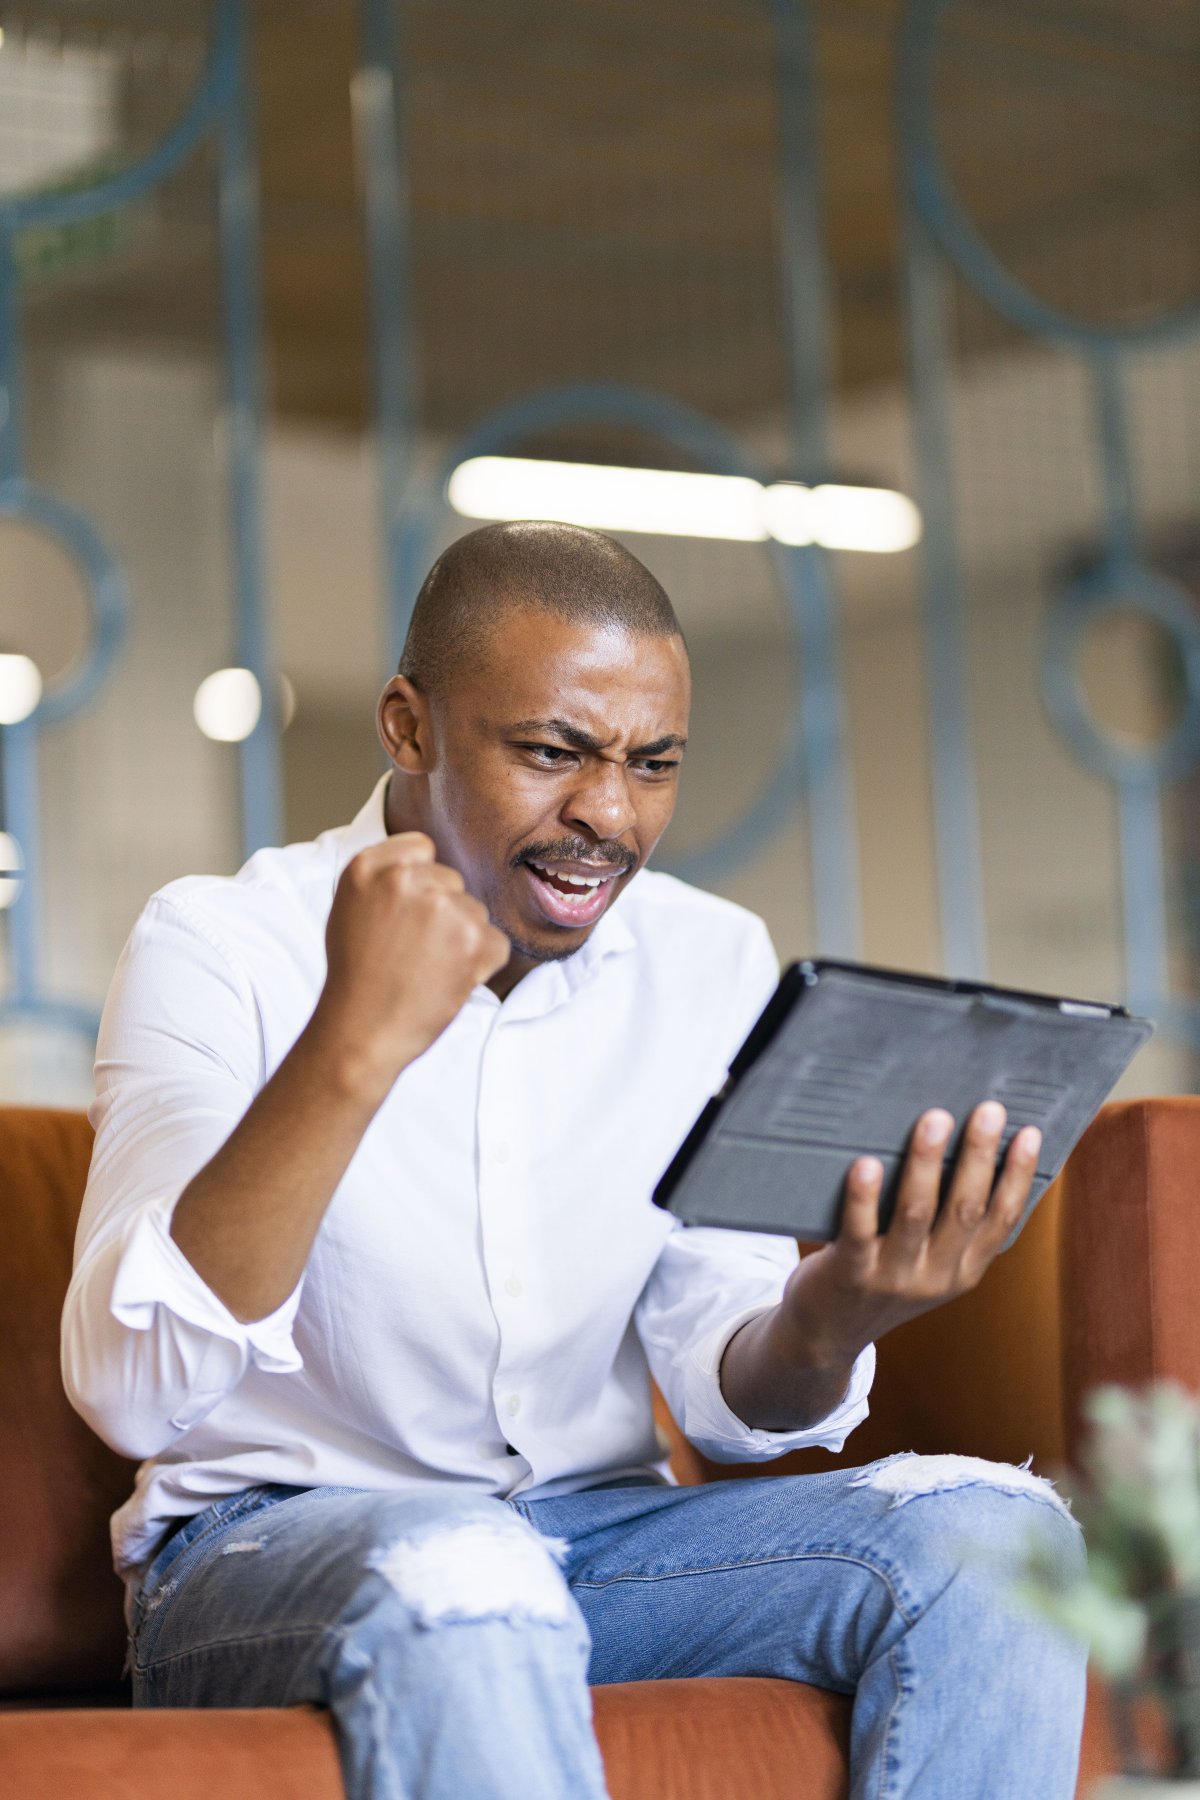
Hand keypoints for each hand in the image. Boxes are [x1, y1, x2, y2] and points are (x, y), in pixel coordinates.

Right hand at [311, 834, 509, 1095]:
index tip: (407, 912)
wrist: (362, 1031)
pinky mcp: (474, 939)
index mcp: (369, 867)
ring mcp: (442, 907)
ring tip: (426, 970)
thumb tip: (426, 860)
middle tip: (413, 951)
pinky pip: (496, 943)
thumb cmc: (356, 976)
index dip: (421, 883)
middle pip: (452, 882)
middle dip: (443, 913)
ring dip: (462, 941)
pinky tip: (447, 981)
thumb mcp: (350, 908)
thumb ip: (385, 876)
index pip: (422, 848)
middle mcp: (406, 879)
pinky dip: (481, 965)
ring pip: (475, 912)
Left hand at [775, 1102, 1041, 1365]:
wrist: (826, 1334)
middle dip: (979, 1156)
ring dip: (927, 1164)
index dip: (1018, 1176)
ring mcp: (893, 1278)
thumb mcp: (929, 1260)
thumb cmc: (881, 1277)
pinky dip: (864, 1197)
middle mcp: (936, 1276)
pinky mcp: (849, 1276)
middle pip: (964, 1209)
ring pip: (915, 1214)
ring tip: (935, 1119)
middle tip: (988, 1109)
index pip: (1002, 1218)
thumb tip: (967, 1144)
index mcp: (965, 1269)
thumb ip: (949, 1220)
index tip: (1029, 1132)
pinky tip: (867, 1163)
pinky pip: (859, 1232)